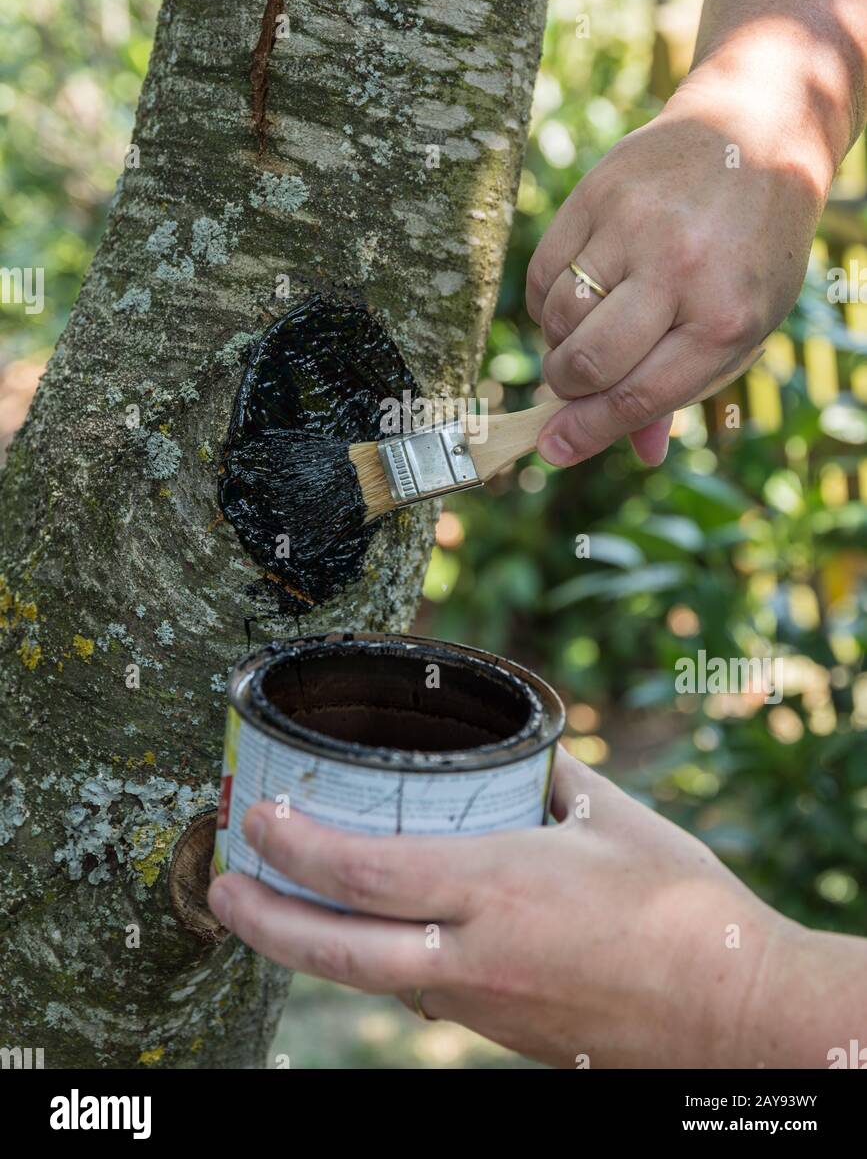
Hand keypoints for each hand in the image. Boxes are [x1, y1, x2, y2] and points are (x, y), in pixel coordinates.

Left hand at [207, 749, 796, 1067]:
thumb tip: (507, 751)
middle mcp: (472, 956)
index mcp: (496, 890)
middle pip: (335, 951)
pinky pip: (417, 992)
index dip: (294, 845)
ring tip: (274, 904)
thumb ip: (543, 777)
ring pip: (369, 977)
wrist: (731, 1012)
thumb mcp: (608, 815)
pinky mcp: (497, 1029)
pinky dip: (375, 961)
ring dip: (310, 942)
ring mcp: (480, 1004)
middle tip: (220, 886)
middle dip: (262, 920)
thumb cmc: (680, 905)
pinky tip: (374, 934)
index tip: (256, 816)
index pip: (363, 871)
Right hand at [526, 73, 823, 468]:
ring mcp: (634, 227)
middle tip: (569, 385)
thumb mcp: (745, 323)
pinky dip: (547, 297)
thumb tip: (642, 451)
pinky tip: (576, 290)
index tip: (553, 449)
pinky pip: (543, 271)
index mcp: (726, 318)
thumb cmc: (751, 247)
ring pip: (557, 318)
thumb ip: (688, 387)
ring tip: (585, 329)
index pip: (637, 395)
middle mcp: (680, 271)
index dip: (587, 432)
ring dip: (558, 341)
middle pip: (587, 362)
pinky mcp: (597, 193)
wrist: (756, 133)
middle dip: (566, 389)